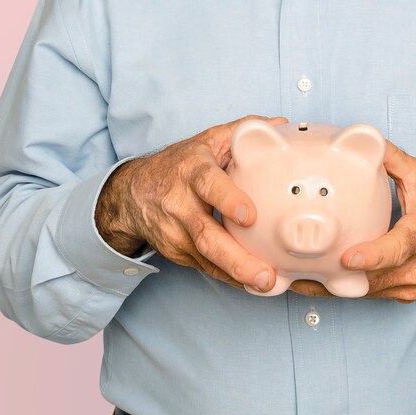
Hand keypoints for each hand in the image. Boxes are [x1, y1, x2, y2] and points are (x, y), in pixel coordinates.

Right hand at [95, 115, 287, 291]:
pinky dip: (231, 279)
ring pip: (206, 258)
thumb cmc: (179, 165)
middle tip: (266, 275)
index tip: (250, 216)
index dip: (228, 200)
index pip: (208, 184)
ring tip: (265, 285)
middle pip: (206, 234)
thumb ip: (243, 131)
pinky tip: (253, 286)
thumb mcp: (207, 141)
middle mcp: (180, 204)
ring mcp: (176, 233)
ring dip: (237, 274)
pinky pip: (207, 269)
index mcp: (191, 171)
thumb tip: (282, 125)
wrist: (133, 193)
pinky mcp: (178, 253)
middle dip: (237, 258)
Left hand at [290, 141, 415, 301]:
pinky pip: (370, 295)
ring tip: (298, 280)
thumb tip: (362, 140)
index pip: (397, 249)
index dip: (372, 256)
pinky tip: (319, 282)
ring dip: (334, 288)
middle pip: (373, 279)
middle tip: (298, 273)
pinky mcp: (403, 295)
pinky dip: (346, 289)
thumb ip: (392, 159)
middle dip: (336, 278)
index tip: (347, 259)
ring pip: (367, 292)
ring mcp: (410, 285)